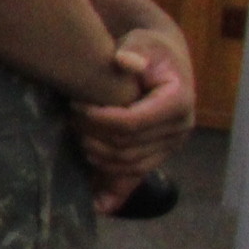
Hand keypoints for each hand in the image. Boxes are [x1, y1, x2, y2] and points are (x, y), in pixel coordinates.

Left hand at [73, 34, 193, 206]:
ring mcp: (169, 146)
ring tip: (74, 135)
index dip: (99, 118)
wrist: (159, 59)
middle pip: (127, 147)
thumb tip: (125, 62)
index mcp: (178, 102)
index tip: (75, 104)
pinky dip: (115, 192)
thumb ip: (134, 51)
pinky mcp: (156, 155)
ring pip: (128, 165)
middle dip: (92, 135)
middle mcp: (179, 129)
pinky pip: (136, 178)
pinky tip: (97, 206)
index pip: (132, 123)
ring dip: (96, 155)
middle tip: (68, 117)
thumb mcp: (142, 42)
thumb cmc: (147, 48)